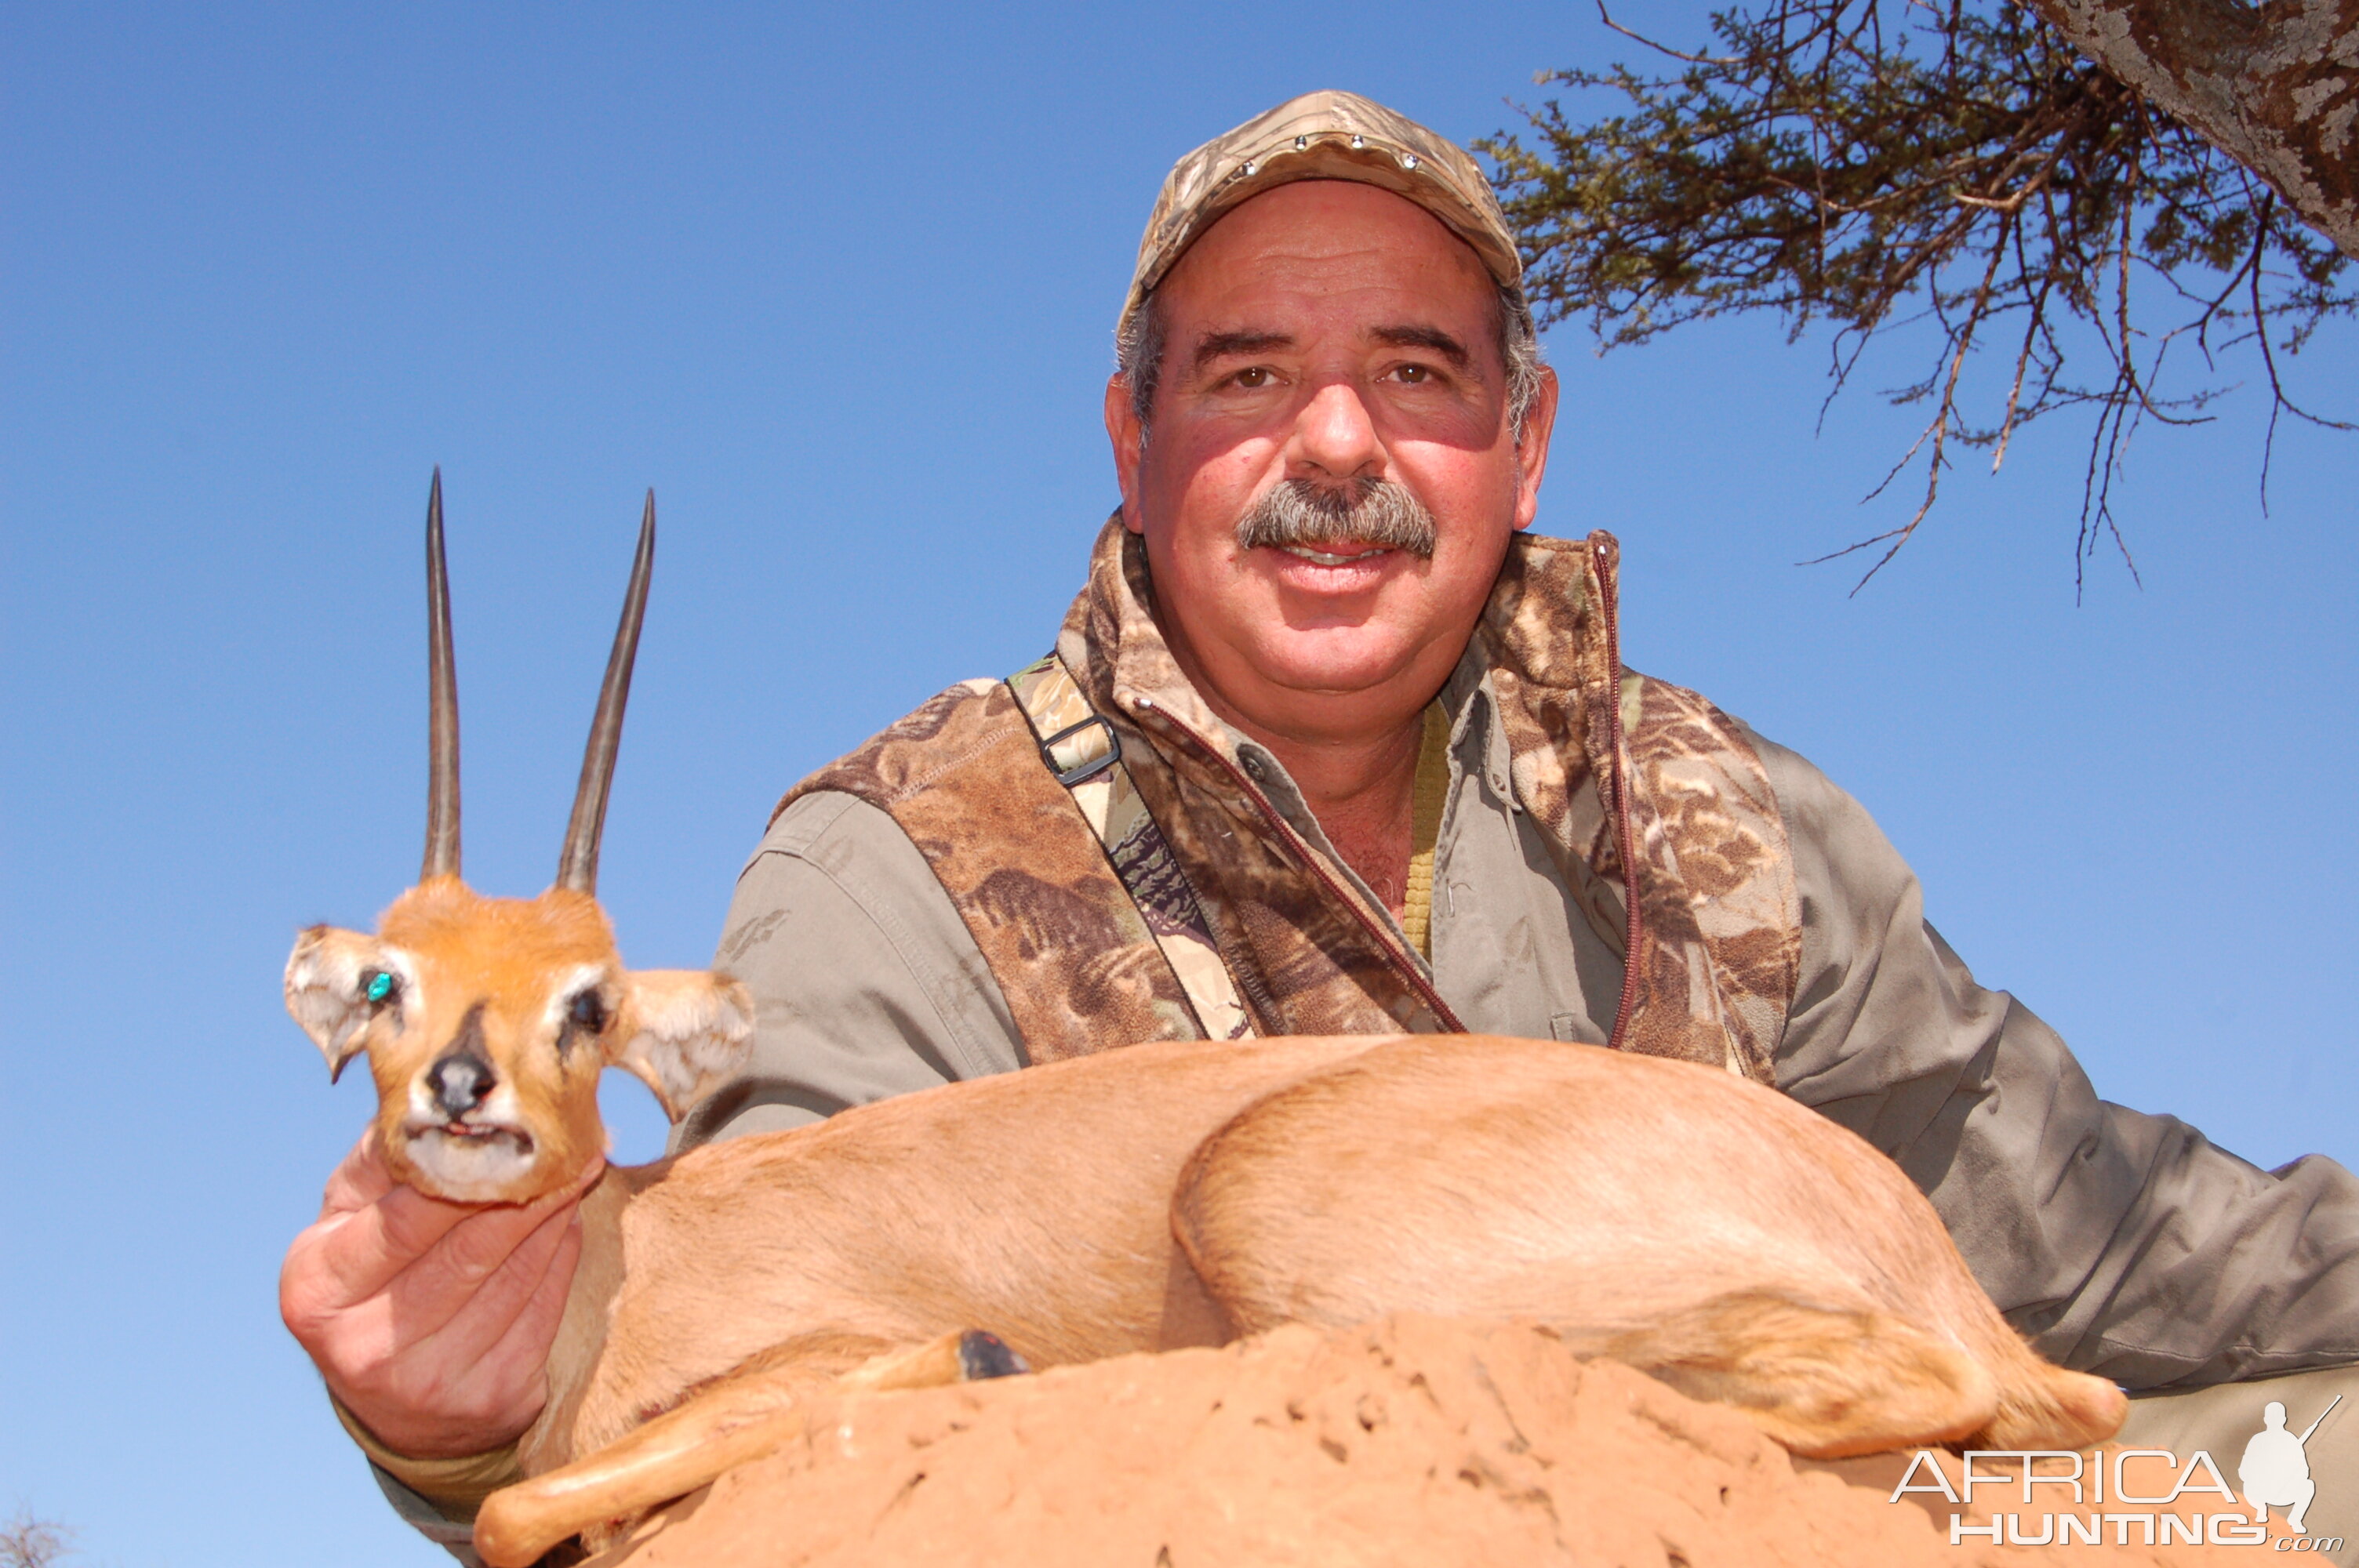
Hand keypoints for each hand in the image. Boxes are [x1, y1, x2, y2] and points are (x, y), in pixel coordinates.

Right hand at [280, 1132, 603, 1457]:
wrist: (394, 1406)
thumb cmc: (370, 1281)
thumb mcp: (347, 1222)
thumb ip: (386, 1160)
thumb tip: (447, 1096)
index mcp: (318, 1290)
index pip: (404, 1219)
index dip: (467, 1170)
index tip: (513, 1125)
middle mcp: (367, 1346)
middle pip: (471, 1248)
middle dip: (529, 1186)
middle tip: (573, 1139)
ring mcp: (432, 1382)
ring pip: (519, 1275)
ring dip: (557, 1214)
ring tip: (580, 1166)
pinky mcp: (494, 1400)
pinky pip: (546, 1307)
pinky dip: (564, 1255)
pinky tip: (569, 1220)